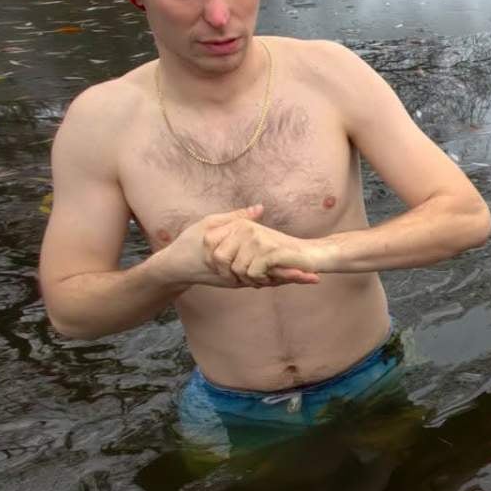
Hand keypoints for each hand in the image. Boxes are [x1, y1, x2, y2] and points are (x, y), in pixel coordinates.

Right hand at [155, 205, 308, 288]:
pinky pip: (257, 281)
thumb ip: (236, 218)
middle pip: (271, 277)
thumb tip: (260, 208)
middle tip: (315, 277)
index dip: (288, 267)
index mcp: (234, 260)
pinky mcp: (236, 282)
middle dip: (293, 277)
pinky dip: (272, 278)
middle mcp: (238, 274)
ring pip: (266, 281)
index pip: (266, 265)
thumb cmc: (189, 242)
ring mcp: (238, 280)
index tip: (307, 268)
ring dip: (286, 279)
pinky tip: (288, 277)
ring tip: (310, 279)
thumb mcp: (210, 224)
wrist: (175, 267)